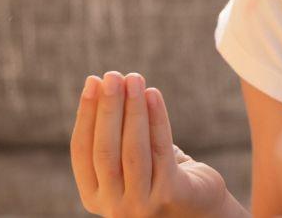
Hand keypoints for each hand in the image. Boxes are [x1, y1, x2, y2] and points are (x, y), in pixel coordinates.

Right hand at [71, 71, 230, 217]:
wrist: (200, 207)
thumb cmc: (160, 176)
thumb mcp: (129, 160)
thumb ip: (113, 134)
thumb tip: (101, 83)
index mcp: (94, 195)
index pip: (81, 150)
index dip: (86, 114)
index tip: (92, 81)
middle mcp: (113, 206)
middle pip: (105, 149)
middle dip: (108, 108)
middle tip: (112, 76)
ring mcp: (140, 204)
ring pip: (132, 149)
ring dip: (132, 109)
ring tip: (134, 79)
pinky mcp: (169, 195)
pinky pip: (160, 149)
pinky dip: (156, 119)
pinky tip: (153, 95)